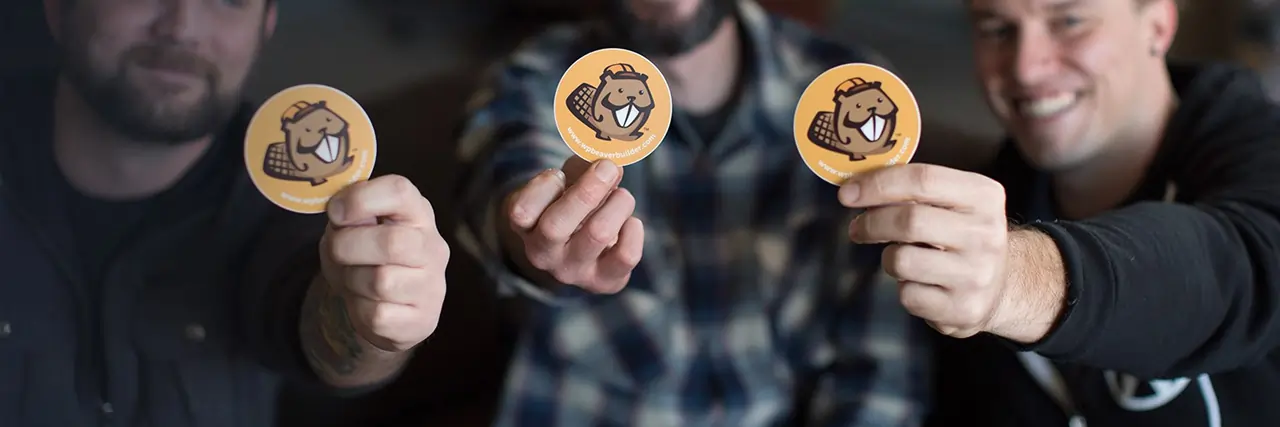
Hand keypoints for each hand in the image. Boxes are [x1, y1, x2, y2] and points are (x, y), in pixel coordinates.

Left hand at [319, 175, 447, 352]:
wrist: (386, 311)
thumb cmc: (367, 259)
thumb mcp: (355, 229)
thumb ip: (350, 216)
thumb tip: (339, 210)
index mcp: (417, 213)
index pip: (399, 191)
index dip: (361, 199)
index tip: (335, 212)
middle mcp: (432, 246)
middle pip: (391, 242)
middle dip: (348, 247)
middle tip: (337, 250)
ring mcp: (432, 285)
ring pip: (382, 282)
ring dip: (353, 280)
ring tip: (354, 278)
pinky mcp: (424, 319)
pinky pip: (379, 314)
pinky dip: (360, 310)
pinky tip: (366, 304)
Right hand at [504, 157, 643, 293]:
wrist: (581, 249)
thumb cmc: (571, 204)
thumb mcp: (566, 181)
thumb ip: (582, 167)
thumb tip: (610, 165)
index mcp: (525, 227)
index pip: (521, 213)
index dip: (544, 187)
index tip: (559, 174)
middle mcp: (543, 254)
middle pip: (556, 227)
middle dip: (588, 190)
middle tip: (608, 167)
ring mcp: (572, 271)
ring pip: (597, 234)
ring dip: (617, 204)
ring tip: (622, 196)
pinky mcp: (604, 281)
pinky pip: (625, 255)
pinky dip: (633, 231)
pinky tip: (630, 223)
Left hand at [839, 164, 1013, 338]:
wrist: (1002, 287)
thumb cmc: (961, 236)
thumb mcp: (954, 202)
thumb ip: (912, 189)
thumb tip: (855, 186)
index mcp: (984, 196)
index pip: (922, 179)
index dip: (877, 184)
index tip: (847, 193)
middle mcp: (985, 234)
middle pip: (909, 220)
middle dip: (872, 223)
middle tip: (858, 228)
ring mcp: (977, 274)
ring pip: (902, 260)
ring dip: (889, 258)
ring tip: (901, 258)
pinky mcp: (963, 309)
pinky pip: (908, 295)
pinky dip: (903, 289)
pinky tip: (920, 284)